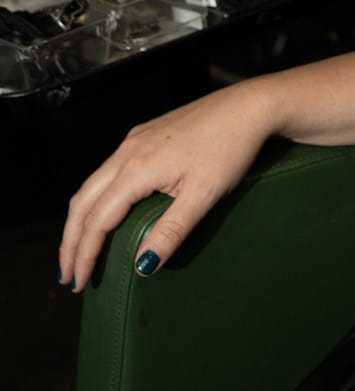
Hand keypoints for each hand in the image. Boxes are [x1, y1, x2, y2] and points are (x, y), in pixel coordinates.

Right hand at [58, 80, 277, 290]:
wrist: (250, 106)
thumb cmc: (230, 149)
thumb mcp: (203, 195)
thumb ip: (171, 231)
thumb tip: (141, 266)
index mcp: (137, 168)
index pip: (98, 219)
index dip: (85, 254)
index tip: (81, 284)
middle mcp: (127, 151)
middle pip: (83, 201)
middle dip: (71, 241)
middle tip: (68, 276)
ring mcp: (135, 140)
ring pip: (92, 184)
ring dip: (80, 219)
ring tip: (78, 250)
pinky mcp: (146, 134)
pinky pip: (107, 171)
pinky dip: (96, 199)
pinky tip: (104, 212)